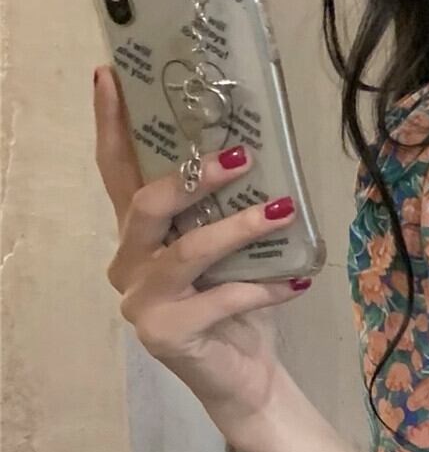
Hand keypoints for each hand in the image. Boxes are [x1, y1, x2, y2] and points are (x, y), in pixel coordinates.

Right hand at [92, 65, 313, 439]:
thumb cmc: (237, 303)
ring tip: (280, 210)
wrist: (245, 375)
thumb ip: (226, 210)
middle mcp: (129, 262)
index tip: (110, 75)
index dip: (111, 124)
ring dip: (236, 228)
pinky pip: (220, 299)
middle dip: (193, 177)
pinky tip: (295, 283)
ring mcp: (141, 300)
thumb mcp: (233, 249)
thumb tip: (257, 150)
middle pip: (146, 205)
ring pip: (186, 251)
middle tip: (240, 154)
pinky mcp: (165, 332)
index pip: (117, 169)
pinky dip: (263, 288)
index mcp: (140, 234)